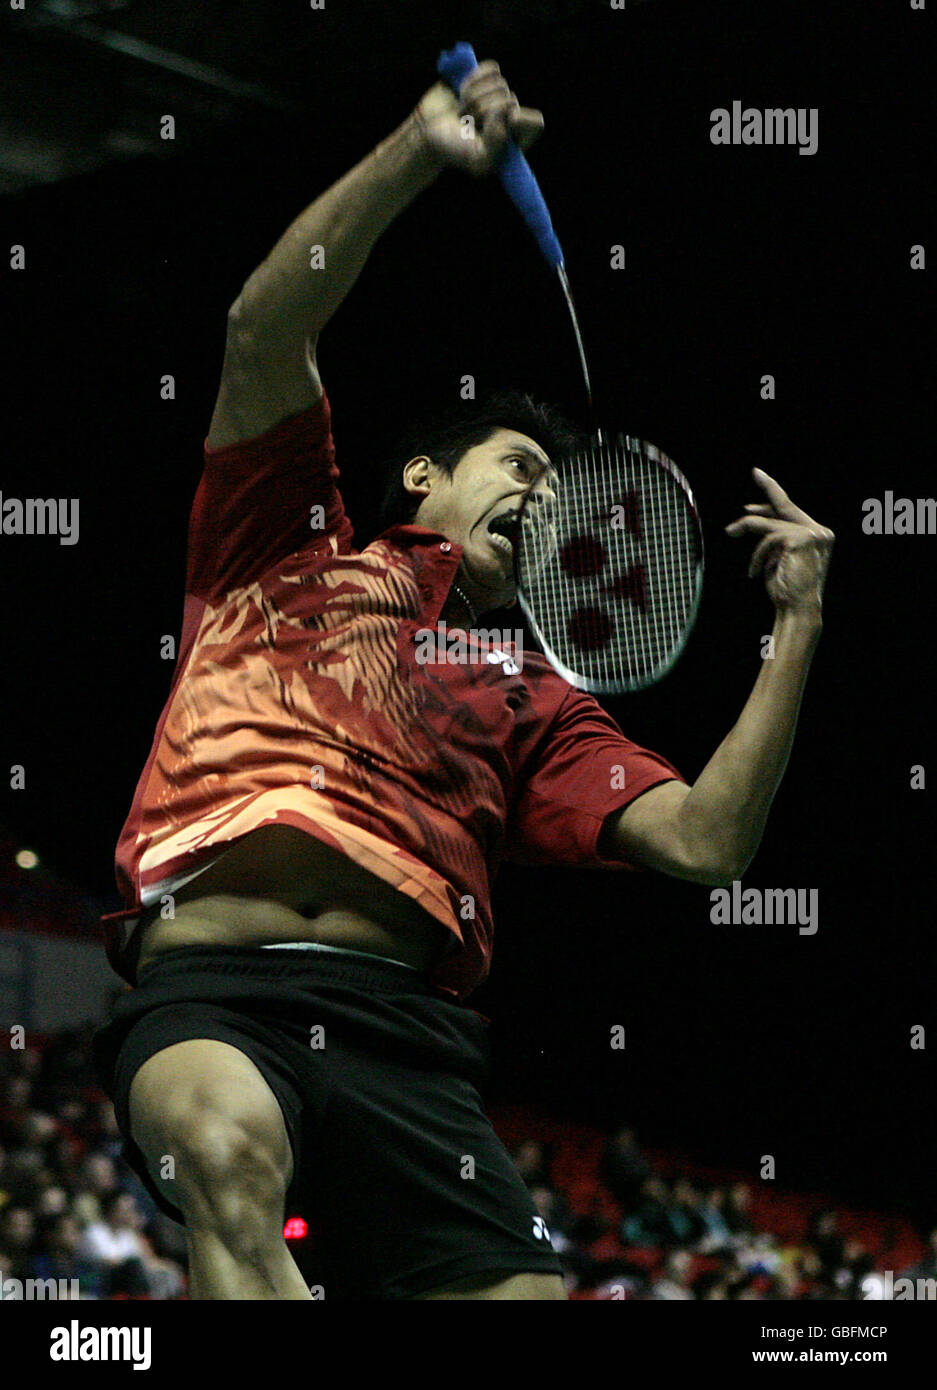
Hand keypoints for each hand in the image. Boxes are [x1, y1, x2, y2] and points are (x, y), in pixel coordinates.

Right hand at [412, 60, 543, 175]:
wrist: (426, 129)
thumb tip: (507, 114)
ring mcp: (497, 95)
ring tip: (463, 112)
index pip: (536, 123)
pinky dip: (474, 78)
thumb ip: (497, 145)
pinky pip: (492, 68)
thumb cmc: (452, 149)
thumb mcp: (477, 160)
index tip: (500, 125)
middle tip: (468, 124)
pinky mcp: (484, 78)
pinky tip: (463, 92)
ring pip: (499, 83)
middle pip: (511, 100)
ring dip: (474, 98)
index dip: (519, 120)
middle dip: (483, 111)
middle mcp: (509, 116)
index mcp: (514, 139)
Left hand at [724, 469, 833, 614]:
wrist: (798, 610)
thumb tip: (751, 515)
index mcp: (819, 535)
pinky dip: (757, 555)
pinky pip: (767, 538)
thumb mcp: (777, 557)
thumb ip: (771, 536)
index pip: (792, 511)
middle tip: (756, 472)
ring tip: (738, 546)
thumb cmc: (786, 590)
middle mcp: (821, 532)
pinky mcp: (800, 539)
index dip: (773, 495)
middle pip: (786, 505)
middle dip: (770, 488)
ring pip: (769, 524)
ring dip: (749, 534)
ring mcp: (812, 534)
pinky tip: (755, 572)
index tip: (759, 478)